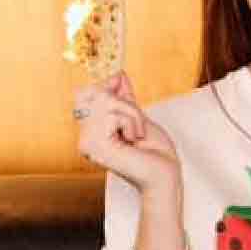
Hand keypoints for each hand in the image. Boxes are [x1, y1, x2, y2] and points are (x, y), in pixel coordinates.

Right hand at [73, 72, 179, 195]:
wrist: (165, 175)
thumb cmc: (155, 153)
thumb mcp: (138, 117)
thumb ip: (124, 98)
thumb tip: (117, 74)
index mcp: (92, 134)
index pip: (85, 95)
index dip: (105, 86)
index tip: (122, 86)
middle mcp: (85, 139)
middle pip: (95, 94)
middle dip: (124, 103)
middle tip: (137, 126)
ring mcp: (87, 143)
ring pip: (105, 101)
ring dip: (131, 114)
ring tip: (137, 135)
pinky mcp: (96, 146)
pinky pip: (112, 113)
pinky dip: (131, 121)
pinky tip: (134, 141)